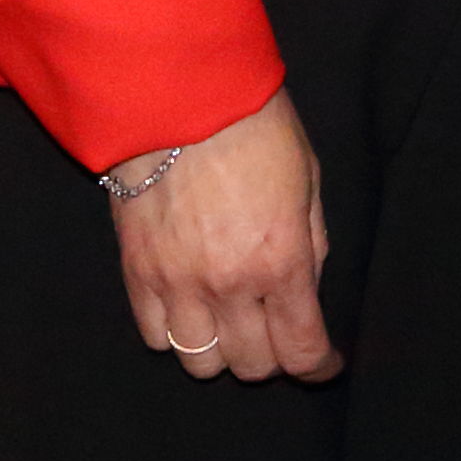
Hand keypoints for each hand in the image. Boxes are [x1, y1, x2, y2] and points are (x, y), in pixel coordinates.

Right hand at [110, 88, 338, 380]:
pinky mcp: (136, 272)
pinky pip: (156, 335)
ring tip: (228, 320)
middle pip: (251, 365)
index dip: (318, 366)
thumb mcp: (307, 180)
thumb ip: (310, 245)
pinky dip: (176, 331)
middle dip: (272, 354)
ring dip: (221, 349)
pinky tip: (189, 305)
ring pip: (200, 363)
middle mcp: (228, 284)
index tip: (323, 362)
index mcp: (280, 260)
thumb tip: (305, 290)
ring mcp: (176, 283)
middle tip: (275, 327)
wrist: (178, 94)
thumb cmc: (253, 126)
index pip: (301, 351)